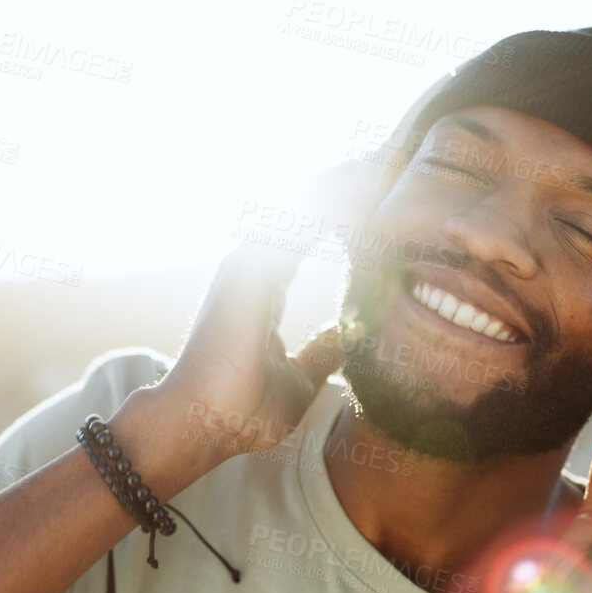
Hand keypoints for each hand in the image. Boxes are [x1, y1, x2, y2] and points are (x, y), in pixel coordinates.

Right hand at [146, 160, 388, 463]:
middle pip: (303, 210)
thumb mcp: (300, 378)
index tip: (382, 199)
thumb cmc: (241, 412)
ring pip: (299, 208)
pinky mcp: (246, 273)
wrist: (201, 427)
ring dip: (341, 186)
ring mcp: (246, 266)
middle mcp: (252, 269)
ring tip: (383, 166)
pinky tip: (362, 194)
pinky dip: (328, 208)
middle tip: (390, 164)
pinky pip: (292, 225)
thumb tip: (345, 337)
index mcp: (262, 289)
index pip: (305, 235)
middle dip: (346, 186)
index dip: (342, 214)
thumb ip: (321, 352)